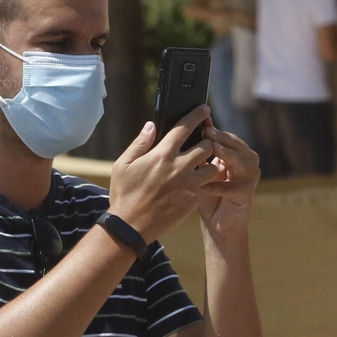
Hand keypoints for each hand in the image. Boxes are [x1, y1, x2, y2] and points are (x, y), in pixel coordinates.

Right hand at [109, 107, 218, 241]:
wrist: (131, 227)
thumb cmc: (124, 194)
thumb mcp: (123, 164)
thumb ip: (140, 143)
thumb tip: (150, 125)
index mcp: (162, 155)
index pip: (185, 128)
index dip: (197, 115)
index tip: (205, 109)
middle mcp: (179, 168)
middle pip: (207, 146)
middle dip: (207, 142)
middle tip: (203, 143)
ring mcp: (189, 185)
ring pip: (213, 167)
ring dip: (209, 164)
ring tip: (199, 166)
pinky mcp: (193, 200)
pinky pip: (205, 187)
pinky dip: (202, 183)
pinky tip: (192, 185)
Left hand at [196, 126, 259, 238]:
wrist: (217, 224)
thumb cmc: (207, 195)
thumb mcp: (201, 170)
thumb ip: (199, 152)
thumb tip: (190, 128)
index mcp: (236, 153)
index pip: (227, 136)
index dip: (215, 129)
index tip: (202, 122)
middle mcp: (247, 161)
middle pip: (236, 144)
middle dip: (221, 138)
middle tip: (206, 132)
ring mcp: (250, 177)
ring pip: (240, 161)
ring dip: (226, 155)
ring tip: (212, 150)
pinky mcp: (248, 193)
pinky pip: (233, 187)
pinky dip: (218, 187)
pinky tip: (203, 186)